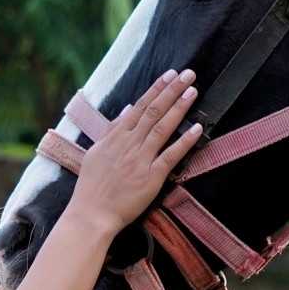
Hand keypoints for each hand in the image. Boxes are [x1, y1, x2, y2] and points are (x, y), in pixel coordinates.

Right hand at [65, 69, 201, 233]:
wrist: (91, 214)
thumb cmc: (92, 187)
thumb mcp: (96, 152)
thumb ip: (111, 130)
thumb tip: (126, 110)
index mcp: (116, 138)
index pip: (139, 107)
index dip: (157, 89)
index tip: (170, 75)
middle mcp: (129, 145)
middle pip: (153, 112)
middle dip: (172, 91)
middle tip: (188, 75)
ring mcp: (140, 160)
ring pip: (162, 129)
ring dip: (179, 108)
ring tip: (193, 92)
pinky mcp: (150, 178)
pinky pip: (170, 156)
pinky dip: (184, 142)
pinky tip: (197, 129)